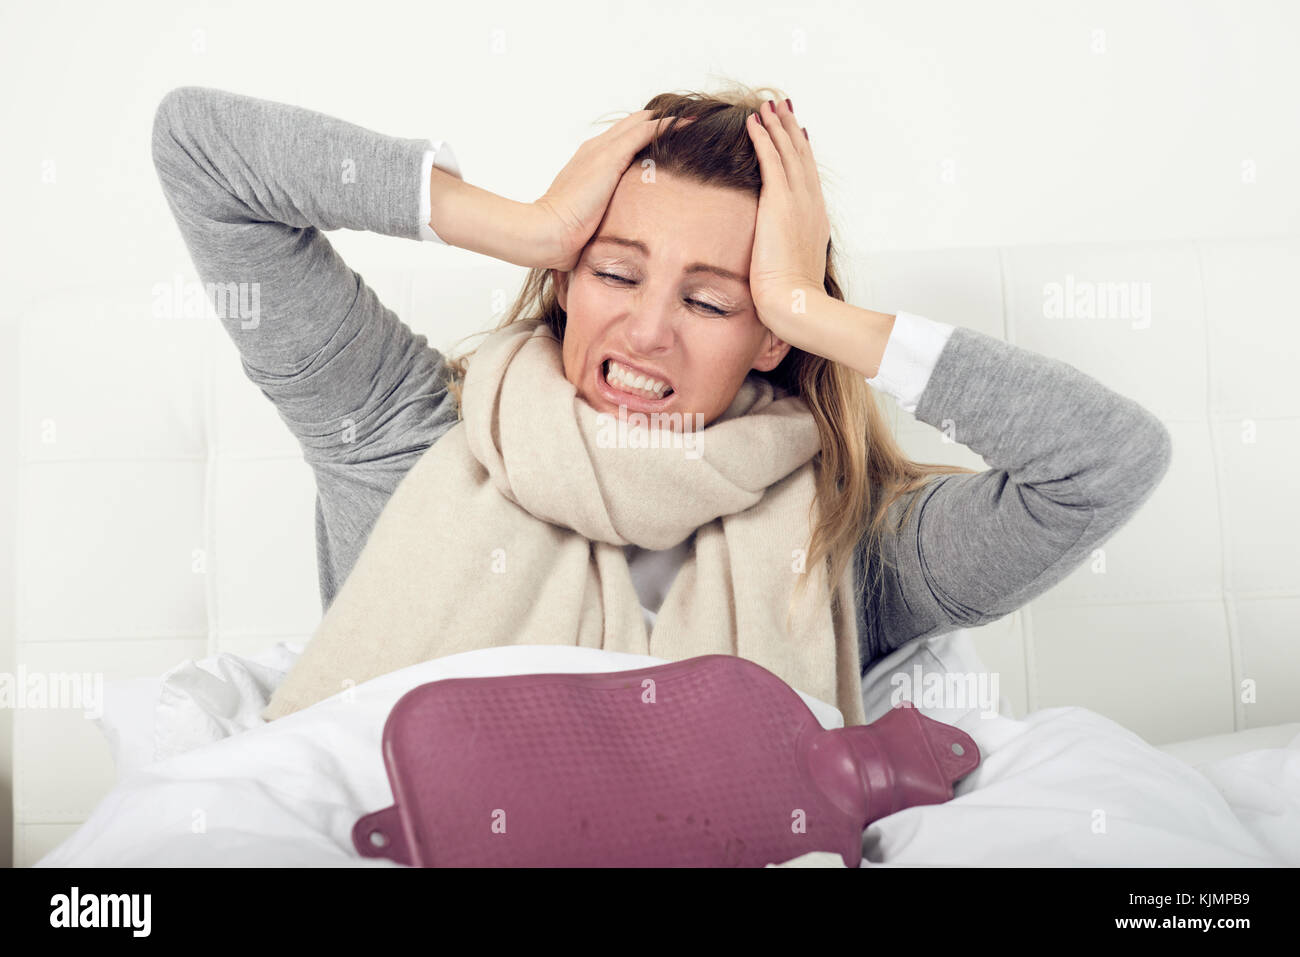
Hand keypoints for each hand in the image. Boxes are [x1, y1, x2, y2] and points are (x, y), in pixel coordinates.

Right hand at [530, 110, 696, 270]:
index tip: (668, 144)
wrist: (546, 234)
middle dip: (658, 124)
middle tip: (688, 124)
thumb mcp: (589, 224)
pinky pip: (645, 131)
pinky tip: (688, 124)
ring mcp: (601, 151)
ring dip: (667, 121)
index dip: (643, 139)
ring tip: (694, 120)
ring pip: (640, 123)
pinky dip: (667, 126)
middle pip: (631, 126)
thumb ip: (603, 220)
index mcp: (588, 166)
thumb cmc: (563, 238)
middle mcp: (594, 151)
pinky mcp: (610, 156)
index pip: (619, 143)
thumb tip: (614, 238)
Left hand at [744, 99, 831, 351]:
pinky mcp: (781, 201)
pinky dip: (763, 138)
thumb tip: (776, 250)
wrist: (794, 302)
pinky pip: (771, 159)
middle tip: (781, 106)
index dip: (800, 151)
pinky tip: (753, 123)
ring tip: (767, 106)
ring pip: (788, 151)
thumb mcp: (792, 266)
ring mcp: (798, 200)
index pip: (807, 176)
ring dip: (776, 126)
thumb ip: (787, 250)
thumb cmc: (791, 296)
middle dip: (790, 129)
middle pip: (801, 156)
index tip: (794, 132)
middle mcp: (811, 204)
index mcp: (815, 218)